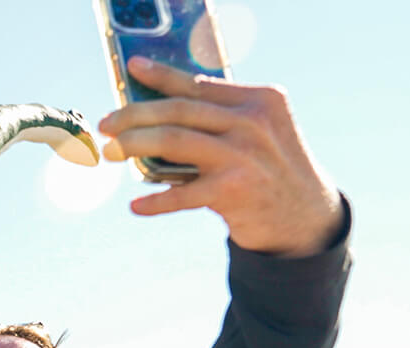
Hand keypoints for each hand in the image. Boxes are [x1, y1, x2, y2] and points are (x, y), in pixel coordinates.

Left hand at [98, 57, 341, 256]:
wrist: (304, 217)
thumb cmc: (267, 170)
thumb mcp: (256, 132)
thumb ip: (219, 119)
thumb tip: (154, 115)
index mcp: (259, 100)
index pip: (199, 83)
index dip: (162, 75)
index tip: (133, 68)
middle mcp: (253, 122)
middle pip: (178, 110)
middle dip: (134, 115)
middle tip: (106, 125)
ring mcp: (244, 155)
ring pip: (172, 140)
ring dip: (134, 145)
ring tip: (111, 153)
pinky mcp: (234, 191)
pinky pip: (181, 194)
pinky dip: (155, 202)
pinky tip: (136, 206)